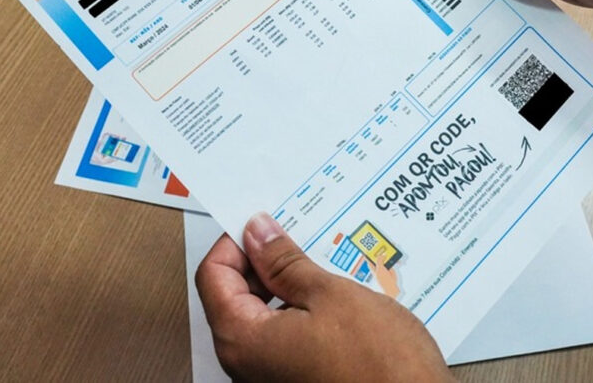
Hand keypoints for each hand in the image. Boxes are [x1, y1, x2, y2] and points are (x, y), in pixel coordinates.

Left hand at [196, 212, 452, 382]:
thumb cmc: (379, 368)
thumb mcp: (331, 295)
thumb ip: (285, 262)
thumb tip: (257, 234)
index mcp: (243, 340)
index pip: (213, 275)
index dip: (236, 241)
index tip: (265, 224)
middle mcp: (246, 365)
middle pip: (234, 295)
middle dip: (263, 261)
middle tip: (297, 237)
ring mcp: (270, 377)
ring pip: (263, 315)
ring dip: (287, 285)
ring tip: (323, 265)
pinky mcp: (295, 381)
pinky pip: (284, 336)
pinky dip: (301, 310)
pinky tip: (334, 297)